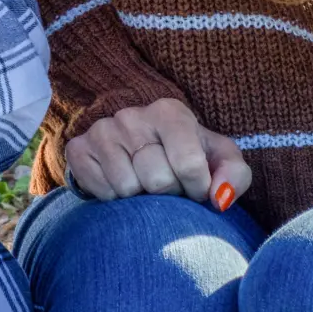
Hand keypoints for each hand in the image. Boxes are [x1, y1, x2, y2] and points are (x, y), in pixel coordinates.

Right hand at [63, 98, 252, 208]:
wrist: (137, 149)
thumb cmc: (186, 156)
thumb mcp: (218, 160)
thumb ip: (234, 176)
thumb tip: (219, 200)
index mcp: (169, 111)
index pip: (190, 165)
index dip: (197, 189)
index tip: (196, 189)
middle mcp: (132, 115)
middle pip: (157, 180)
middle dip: (168, 194)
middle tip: (167, 186)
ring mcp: (102, 130)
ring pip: (127, 188)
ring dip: (140, 198)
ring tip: (144, 184)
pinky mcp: (78, 149)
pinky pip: (101, 191)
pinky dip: (114, 198)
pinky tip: (120, 183)